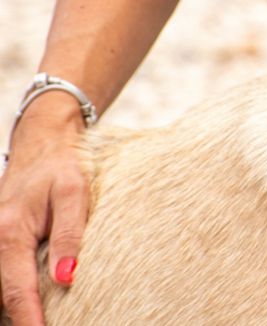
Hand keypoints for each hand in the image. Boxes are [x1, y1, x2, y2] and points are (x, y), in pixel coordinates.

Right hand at [0, 94, 89, 325]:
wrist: (43, 143)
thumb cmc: (62, 167)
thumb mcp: (74, 193)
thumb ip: (69, 234)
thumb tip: (67, 277)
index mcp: (10, 231)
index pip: (16, 289)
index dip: (28, 319)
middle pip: (0, 295)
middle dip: (18, 320)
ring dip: (12, 307)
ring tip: (35, 322)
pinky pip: (1, 275)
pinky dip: (10, 291)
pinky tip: (26, 307)